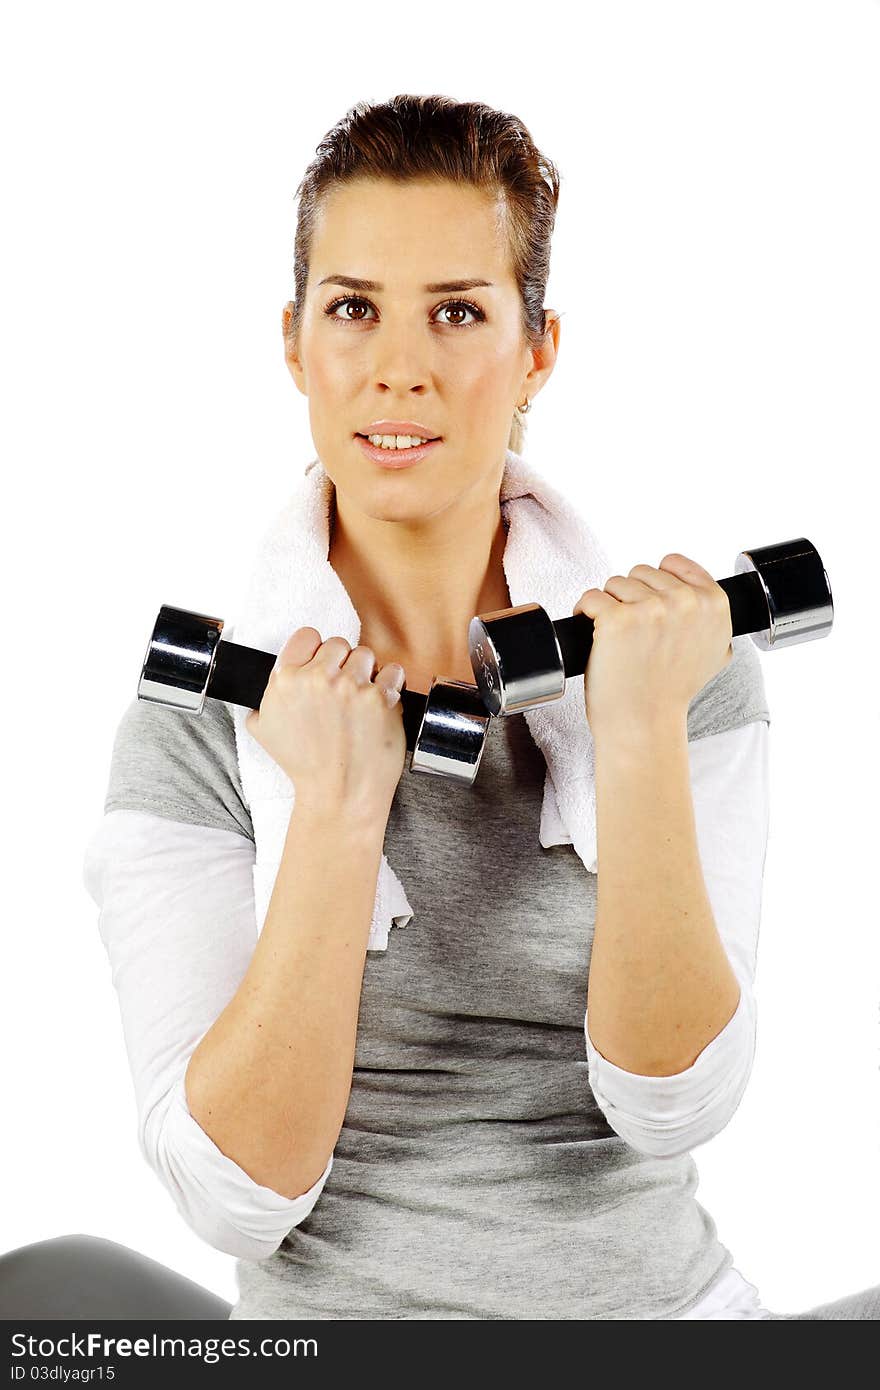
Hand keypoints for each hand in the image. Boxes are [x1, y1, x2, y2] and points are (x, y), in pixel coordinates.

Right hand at [244, 627, 407, 821]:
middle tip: (344, 689)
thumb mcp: (264, 732)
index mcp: (286, 680)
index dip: (317, 649)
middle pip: (339, 644)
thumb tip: (271, 686)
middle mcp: (317, 678)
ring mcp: (351, 686)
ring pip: (366, 655)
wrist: (339, 794)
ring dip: (367, 672)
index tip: (324, 662)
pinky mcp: (380, 698)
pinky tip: (383, 701)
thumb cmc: (305, 767)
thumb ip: (265, 700)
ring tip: (363, 698)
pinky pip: (393, 672)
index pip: (307, 636)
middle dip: (343, 663)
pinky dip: (392, 684)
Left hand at [572, 553, 732, 740]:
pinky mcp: (617, 619)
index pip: (674, 563)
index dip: (655, 583)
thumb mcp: (715, 652)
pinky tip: (592, 632)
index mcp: (714, 603)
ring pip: (614, 583)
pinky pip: (591, 597)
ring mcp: (651, 609)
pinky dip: (584, 612)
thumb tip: (698, 594)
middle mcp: (686, 602)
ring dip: (608, 605)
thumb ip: (711, 618)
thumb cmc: (671, 692)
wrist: (645, 725)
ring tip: (614, 636)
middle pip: (640, 573)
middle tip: (630, 631)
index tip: (647, 605)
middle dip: (630, 597)